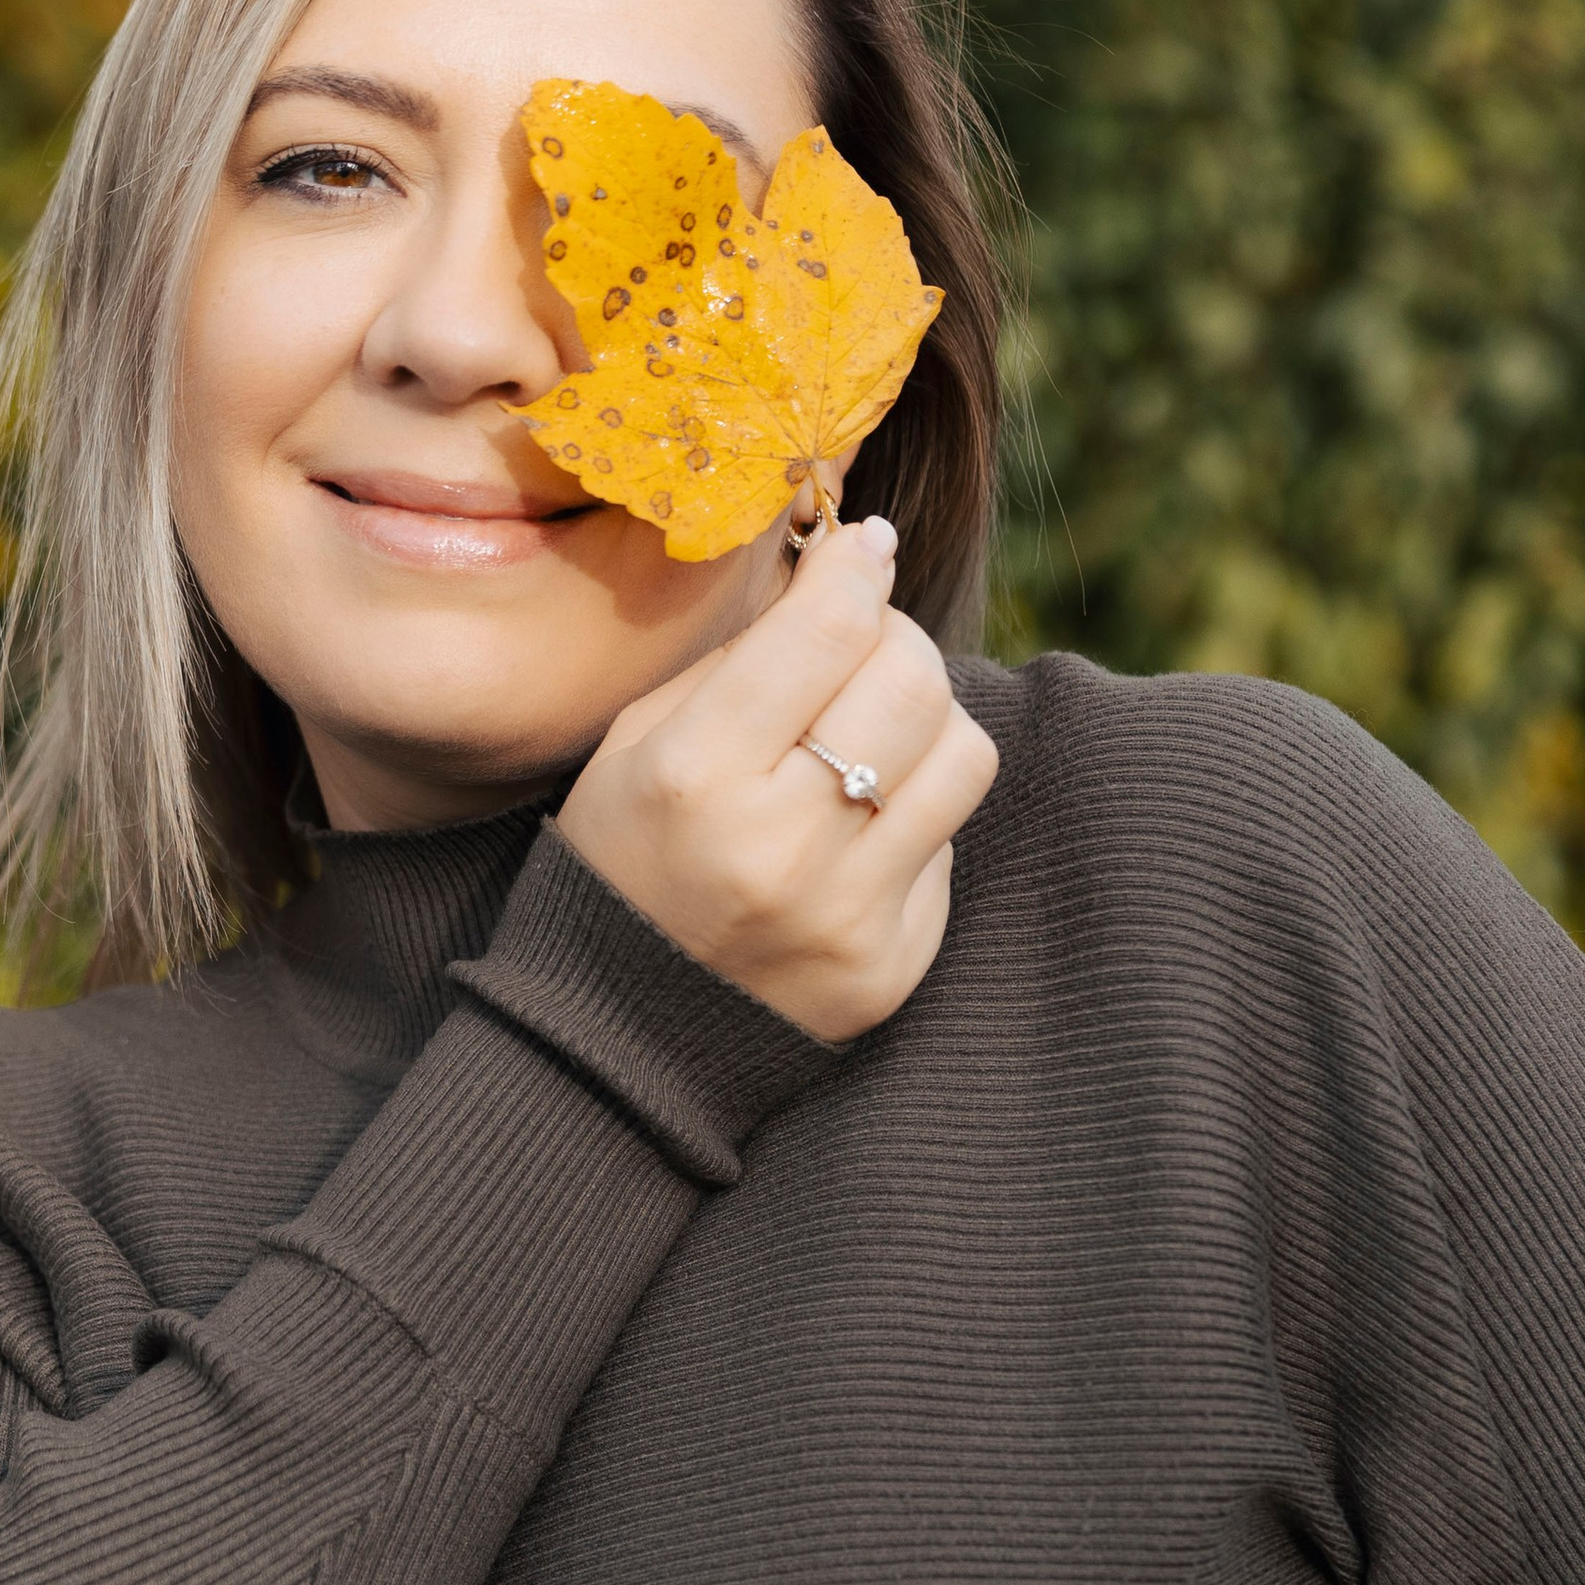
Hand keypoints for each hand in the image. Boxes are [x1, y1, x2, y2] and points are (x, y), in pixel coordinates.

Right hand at [555, 518, 998, 1041]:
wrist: (620, 1034)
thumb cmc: (626, 861)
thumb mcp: (638, 745)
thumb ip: (740, 659)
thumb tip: (847, 573)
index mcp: (694, 776)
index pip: (828, 628)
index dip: (861, 566)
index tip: (866, 550)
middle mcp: (778, 847)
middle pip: (912, 681)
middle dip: (897, 639)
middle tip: (867, 646)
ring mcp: (845, 915)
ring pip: (963, 755)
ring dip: (928, 723)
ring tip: (873, 735)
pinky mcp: (890, 965)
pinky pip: (948, 843)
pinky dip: (912, 817)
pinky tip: (853, 832)